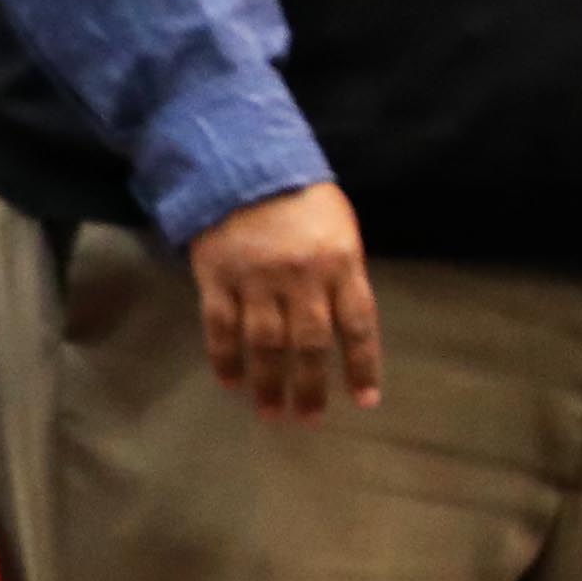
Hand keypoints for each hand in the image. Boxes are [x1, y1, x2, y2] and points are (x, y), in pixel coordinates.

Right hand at [183, 181, 379, 421]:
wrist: (241, 161)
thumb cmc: (301, 197)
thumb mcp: (340, 228)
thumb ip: (344, 274)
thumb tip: (347, 325)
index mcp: (340, 263)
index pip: (357, 325)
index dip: (361, 365)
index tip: (364, 400)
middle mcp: (301, 276)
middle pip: (309, 343)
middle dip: (310, 386)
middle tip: (309, 418)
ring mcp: (256, 278)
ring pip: (265, 344)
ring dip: (269, 383)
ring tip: (272, 412)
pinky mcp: (217, 277)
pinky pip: (221, 327)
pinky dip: (225, 359)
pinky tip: (231, 382)